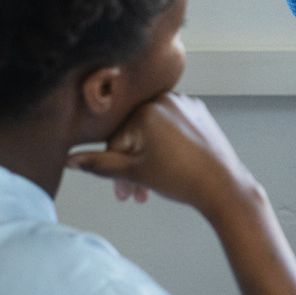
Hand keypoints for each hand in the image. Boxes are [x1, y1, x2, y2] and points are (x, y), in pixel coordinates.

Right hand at [69, 92, 258, 216]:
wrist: (225, 187)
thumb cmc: (181, 180)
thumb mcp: (135, 173)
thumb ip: (99, 164)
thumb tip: (70, 160)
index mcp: (144, 110)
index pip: (116, 140)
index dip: (117, 171)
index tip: (123, 194)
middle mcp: (164, 99)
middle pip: (135, 134)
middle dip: (133, 167)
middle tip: (135, 195)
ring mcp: (184, 103)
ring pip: (153, 131)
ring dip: (149, 157)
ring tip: (153, 186)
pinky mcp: (199, 111)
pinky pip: (172, 125)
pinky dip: (167, 145)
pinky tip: (171, 165)